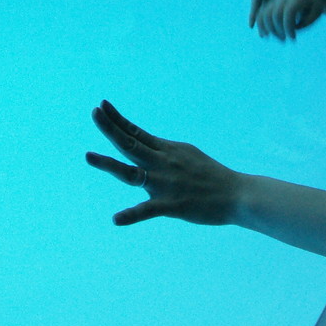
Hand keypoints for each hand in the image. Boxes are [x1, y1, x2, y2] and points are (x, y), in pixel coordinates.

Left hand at [86, 101, 240, 224]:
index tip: (101, 105)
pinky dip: (131, 215)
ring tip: (88, 156)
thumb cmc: (211, 175)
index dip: (117, 120)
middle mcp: (162, 162)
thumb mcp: (186, 154)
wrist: (237, 194)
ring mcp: (165, 183)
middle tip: (94, 113)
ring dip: (109, 164)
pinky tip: (116, 219)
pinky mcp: (171, 205)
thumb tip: (145, 143)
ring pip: (131, 173)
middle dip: (110, 129)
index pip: (136, 132)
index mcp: (166, 150)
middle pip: (130, 144)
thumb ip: (163, 150)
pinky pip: (147, 211)